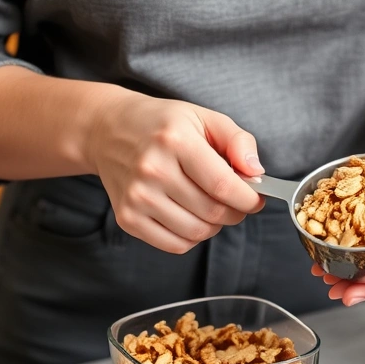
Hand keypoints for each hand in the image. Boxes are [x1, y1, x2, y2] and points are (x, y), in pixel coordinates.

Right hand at [87, 92, 265, 253]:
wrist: (107, 131)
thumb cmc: (163, 125)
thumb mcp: (204, 118)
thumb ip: (238, 141)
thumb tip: (256, 173)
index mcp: (175, 141)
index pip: (224, 186)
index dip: (249, 199)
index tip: (256, 198)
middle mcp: (152, 170)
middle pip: (213, 212)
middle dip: (235, 212)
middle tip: (236, 202)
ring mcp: (137, 197)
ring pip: (197, 232)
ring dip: (215, 225)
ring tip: (211, 205)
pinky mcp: (127, 218)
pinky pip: (175, 245)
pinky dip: (192, 237)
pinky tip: (190, 216)